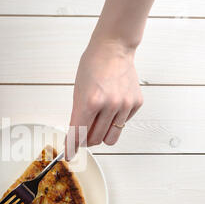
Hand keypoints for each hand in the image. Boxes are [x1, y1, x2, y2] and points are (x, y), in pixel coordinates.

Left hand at [66, 42, 142, 158]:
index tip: (69, 155)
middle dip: (86, 140)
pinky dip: (115, 121)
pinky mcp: (135, 104)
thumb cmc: (93, 65)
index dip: (71, 147)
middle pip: (94, 140)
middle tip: (84, 133)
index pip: (78, 134)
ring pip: (111, 138)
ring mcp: (124, 105)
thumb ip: (78, 115)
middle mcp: (109, 105)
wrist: (113, 48)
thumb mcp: (78, 91)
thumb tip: (78, 136)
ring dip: (101, 134)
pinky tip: (113, 106)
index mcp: (90, 101)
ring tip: (98, 122)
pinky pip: (123, 125)